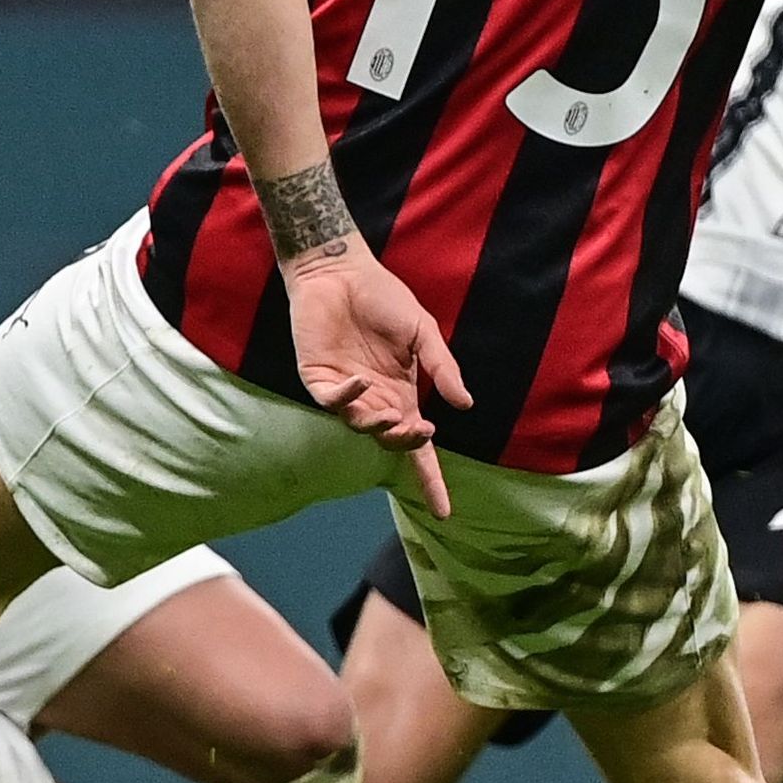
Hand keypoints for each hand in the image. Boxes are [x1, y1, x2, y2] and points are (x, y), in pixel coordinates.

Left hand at [284, 246, 471, 514]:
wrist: (341, 271)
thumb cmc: (383, 299)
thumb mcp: (423, 332)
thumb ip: (442, 368)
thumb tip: (465, 406)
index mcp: (402, 394)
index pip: (418, 447)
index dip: (430, 480)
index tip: (444, 511)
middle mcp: (375, 399)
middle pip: (392, 441)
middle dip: (406, 443)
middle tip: (419, 430)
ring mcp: (345, 391)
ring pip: (362, 427)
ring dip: (380, 426)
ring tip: (395, 414)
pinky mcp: (317, 379)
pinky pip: (332, 402)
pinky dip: (347, 397)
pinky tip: (362, 382)